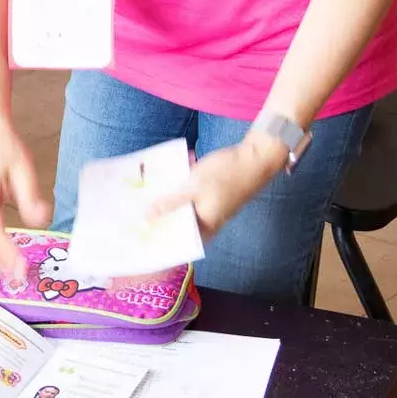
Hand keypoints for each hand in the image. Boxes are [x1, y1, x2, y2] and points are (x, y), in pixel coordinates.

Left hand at [148, 133, 291, 240]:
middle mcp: (209, 220)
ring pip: (186, 203)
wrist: (257, 157)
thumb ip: (170, 202)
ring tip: (153, 184)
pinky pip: (195, 191)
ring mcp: (213, 206)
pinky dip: (186, 181)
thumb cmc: (225, 175)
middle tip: (139, 204)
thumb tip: (147, 218)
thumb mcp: (192, 187)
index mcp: (205, 226)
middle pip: (180, 220)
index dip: (161, 237)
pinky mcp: (215, 192)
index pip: (179, 240)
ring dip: (173, 193)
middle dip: (161, 211)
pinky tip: (180, 165)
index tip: (140, 232)